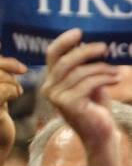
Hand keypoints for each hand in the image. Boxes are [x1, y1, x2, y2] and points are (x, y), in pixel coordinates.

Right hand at [42, 28, 121, 151]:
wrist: (100, 134)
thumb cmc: (95, 107)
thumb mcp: (89, 83)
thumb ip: (86, 68)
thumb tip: (94, 46)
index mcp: (51, 80)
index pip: (52, 55)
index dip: (63, 41)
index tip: (79, 32)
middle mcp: (48, 88)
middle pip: (65, 61)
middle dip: (86, 52)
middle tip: (105, 47)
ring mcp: (56, 97)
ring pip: (79, 72)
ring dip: (101, 68)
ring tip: (116, 70)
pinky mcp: (68, 104)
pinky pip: (87, 83)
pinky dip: (104, 78)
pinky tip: (117, 78)